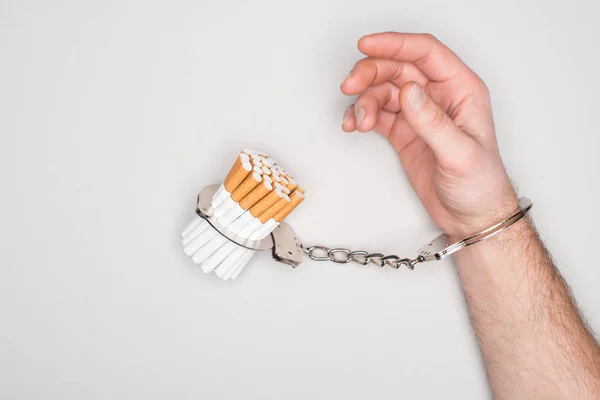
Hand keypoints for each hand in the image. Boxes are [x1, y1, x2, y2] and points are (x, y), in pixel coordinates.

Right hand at [341, 32, 517, 238]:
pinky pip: (377, 113)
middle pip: (398, 67)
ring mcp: (418, 113)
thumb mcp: (460, 154)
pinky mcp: (404, 131)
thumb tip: (409, 92)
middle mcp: (439, 97)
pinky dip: (361, 115)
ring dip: (364, 100)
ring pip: (383, 89)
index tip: (368, 45)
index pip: (426, 53)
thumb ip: (433, 122)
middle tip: (351, 85)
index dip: (395, 44)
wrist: (471, 218)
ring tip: (358, 121)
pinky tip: (355, 125)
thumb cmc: (480, 185)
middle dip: (370, 72)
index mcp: (461, 90)